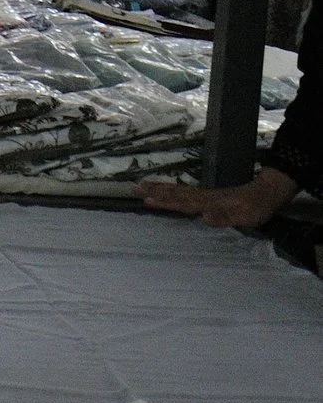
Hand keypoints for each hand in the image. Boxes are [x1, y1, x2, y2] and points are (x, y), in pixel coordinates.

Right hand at [139, 167, 297, 228]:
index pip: (182, 202)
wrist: (266, 194)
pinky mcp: (207, 196)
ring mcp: (205, 195)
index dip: (165, 202)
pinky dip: (172, 189)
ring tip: (143, 185)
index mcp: (208, 203)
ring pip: (178, 190)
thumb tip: (203, 217)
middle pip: (175, 193)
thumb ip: (223, 216)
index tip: (146, 199)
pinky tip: (166, 190)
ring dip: (160, 188)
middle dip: (155, 191)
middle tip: (135, 188)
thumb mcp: (244, 216)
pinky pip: (184, 192)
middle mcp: (203, 197)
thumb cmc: (255, 208)